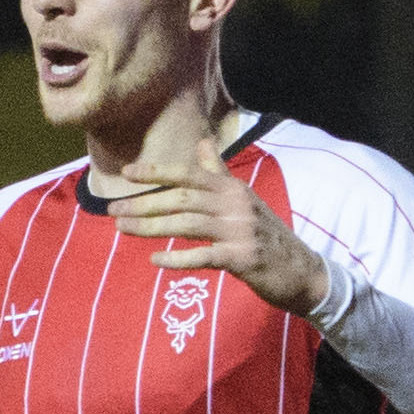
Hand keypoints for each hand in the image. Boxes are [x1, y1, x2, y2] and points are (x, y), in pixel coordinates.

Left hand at [104, 118, 331, 318]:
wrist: (300, 270)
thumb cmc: (265, 234)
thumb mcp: (243, 199)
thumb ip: (219, 172)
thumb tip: (202, 143)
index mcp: (232, 188)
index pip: (190, 174)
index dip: (158, 171)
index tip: (127, 173)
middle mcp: (235, 204)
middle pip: (182, 199)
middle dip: (145, 204)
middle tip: (113, 212)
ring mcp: (239, 231)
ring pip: (187, 224)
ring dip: (151, 227)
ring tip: (123, 230)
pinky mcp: (242, 258)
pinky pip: (204, 256)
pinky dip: (178, 258)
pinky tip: (155, 259)